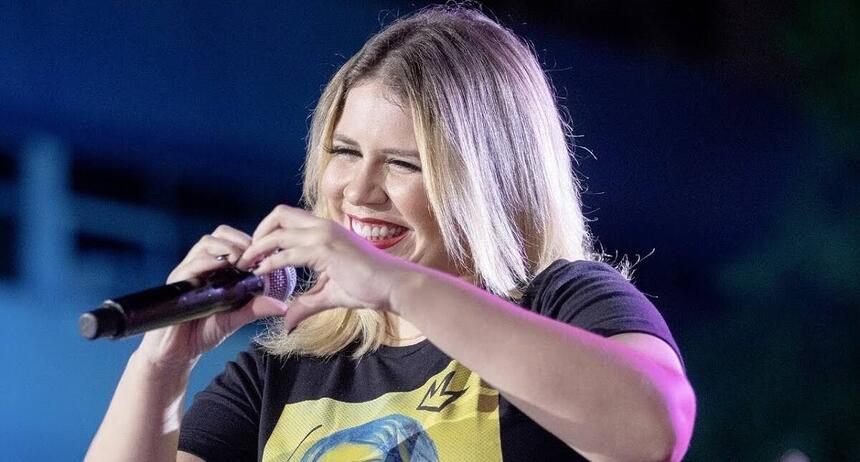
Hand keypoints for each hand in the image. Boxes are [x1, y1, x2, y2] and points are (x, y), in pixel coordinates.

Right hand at [135, 225, 288, 368]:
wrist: (176, 352)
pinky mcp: (176, 283)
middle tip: (253, 257)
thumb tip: (282, 305)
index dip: (248, 242)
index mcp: (215, 268)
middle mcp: (200, 265)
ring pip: (206, 244)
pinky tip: (223, 270)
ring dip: (227, 248)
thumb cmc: (203, 332)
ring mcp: (187, 272)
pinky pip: (191, 265)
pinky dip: (209, 263)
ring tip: (241, 262)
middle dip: (239, 241)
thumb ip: (255, 308)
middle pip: (219, 235)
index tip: (265, 254)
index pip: (231, 240)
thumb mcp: (235, 318)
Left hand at [236, 205, 410, 330]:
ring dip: (257, 246)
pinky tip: (261, 273)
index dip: (267, 233)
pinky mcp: (325, 249)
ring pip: (278, 230)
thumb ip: (306, 304)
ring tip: (245, 263)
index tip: (255, 254)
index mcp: (325, 230)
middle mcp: (323, 226)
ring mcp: (324, 235)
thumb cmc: (369, 287)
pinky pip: (288, 252)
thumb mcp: (330, 294)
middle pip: (278, 215)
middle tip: (246, 255)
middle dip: (258, 232)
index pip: (288, 220)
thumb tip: (287, 321)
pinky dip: (270, 262)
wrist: (393, 286)